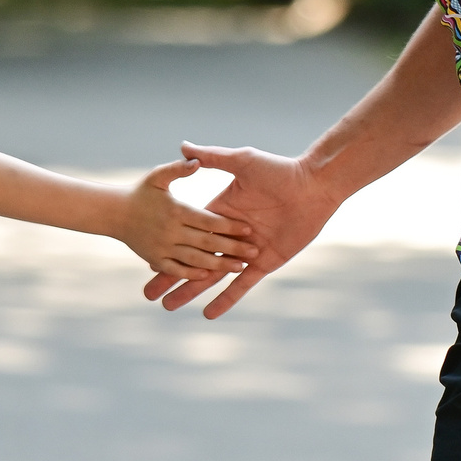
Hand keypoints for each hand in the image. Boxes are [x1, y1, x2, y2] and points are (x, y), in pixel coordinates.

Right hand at [143, 143, 341, 319]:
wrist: (314, 186)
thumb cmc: (280, 170)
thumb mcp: (243, 161)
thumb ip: (213, 157)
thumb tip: (183, 147)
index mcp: (221, 212)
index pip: (187, 235)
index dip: (168, 248)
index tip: (146, 262)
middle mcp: (231, 235)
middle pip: (194, 259)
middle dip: (171, 277)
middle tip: (149, 295)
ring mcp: (246, 251)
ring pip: (212, 275)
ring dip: (191, 291)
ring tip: (169, 307)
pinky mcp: (265, 263)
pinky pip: (242, 285)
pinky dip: (226, 299)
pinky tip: (208, 313)